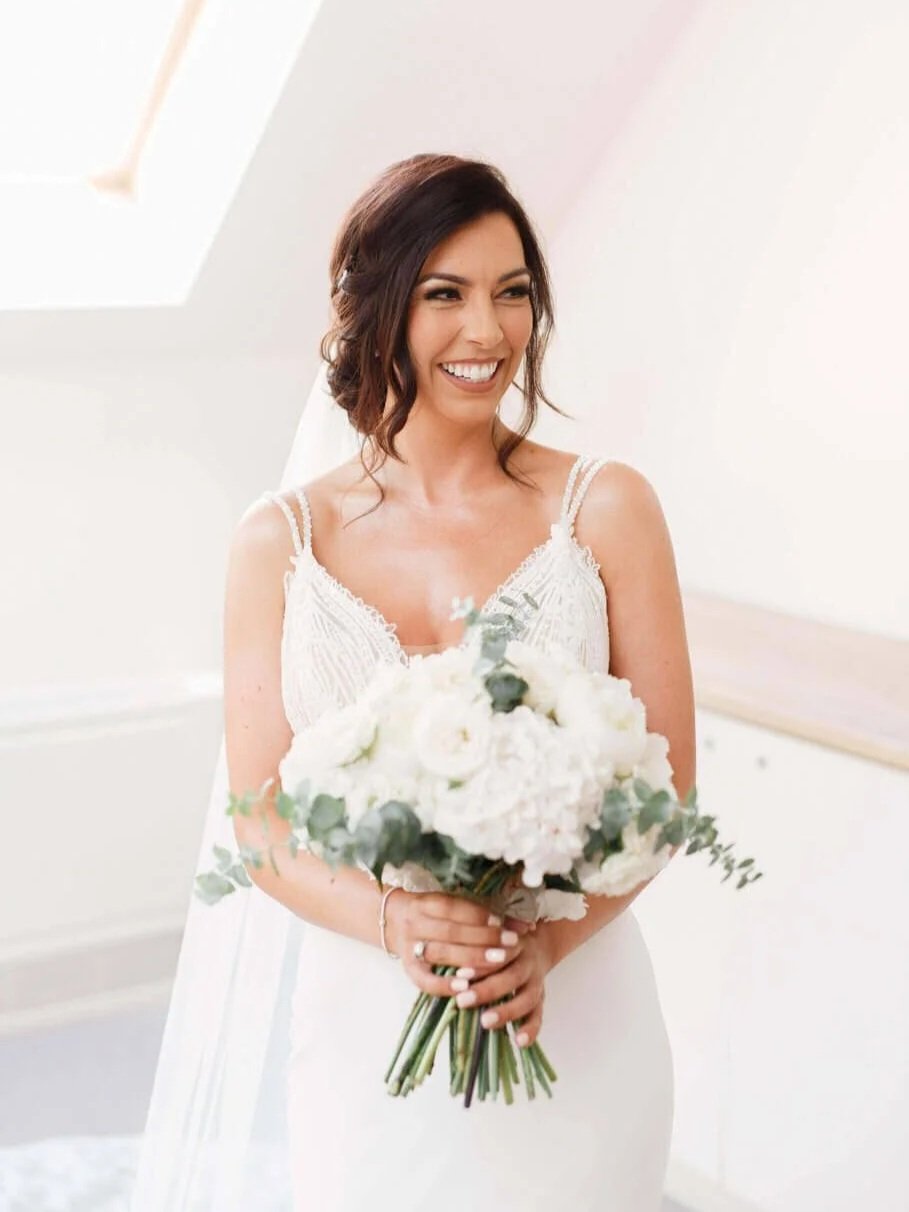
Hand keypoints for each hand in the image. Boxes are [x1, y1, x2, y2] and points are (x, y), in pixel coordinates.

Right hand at [384, 889, 533, 1000]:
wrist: (393, 922)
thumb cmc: (432, 914)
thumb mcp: (450, 905)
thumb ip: (481, 913)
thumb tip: (524, 924)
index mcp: (425, 902)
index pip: (453, 907)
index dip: (478, 916)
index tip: (502, 923)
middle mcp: (415, 924)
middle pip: (451, 931)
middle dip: (483, 939)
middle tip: (510, 946)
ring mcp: (410, 948)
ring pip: (441, 953)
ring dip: (471, 959)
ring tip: (497, 962)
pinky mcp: (409, 970)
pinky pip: (426, 981)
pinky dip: (445, 985)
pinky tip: (466, 986)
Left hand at [453, 926, 555, 1047]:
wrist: (536, 942)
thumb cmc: (500, 941)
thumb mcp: (488, 935)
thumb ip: (471, 942)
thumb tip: (433, 950)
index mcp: (513, 943)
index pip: (498, 952)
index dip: (480, 964)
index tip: (460, 975)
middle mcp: (527, 961)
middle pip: (511, 976)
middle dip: (487, 990)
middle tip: (462, 1001)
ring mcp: (536, 981)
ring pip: (527, 998)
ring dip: (506, 1011)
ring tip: (485, 1022)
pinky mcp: (541, 998)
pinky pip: (539, 1015)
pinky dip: (531, 1029)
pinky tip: (519, 1041)